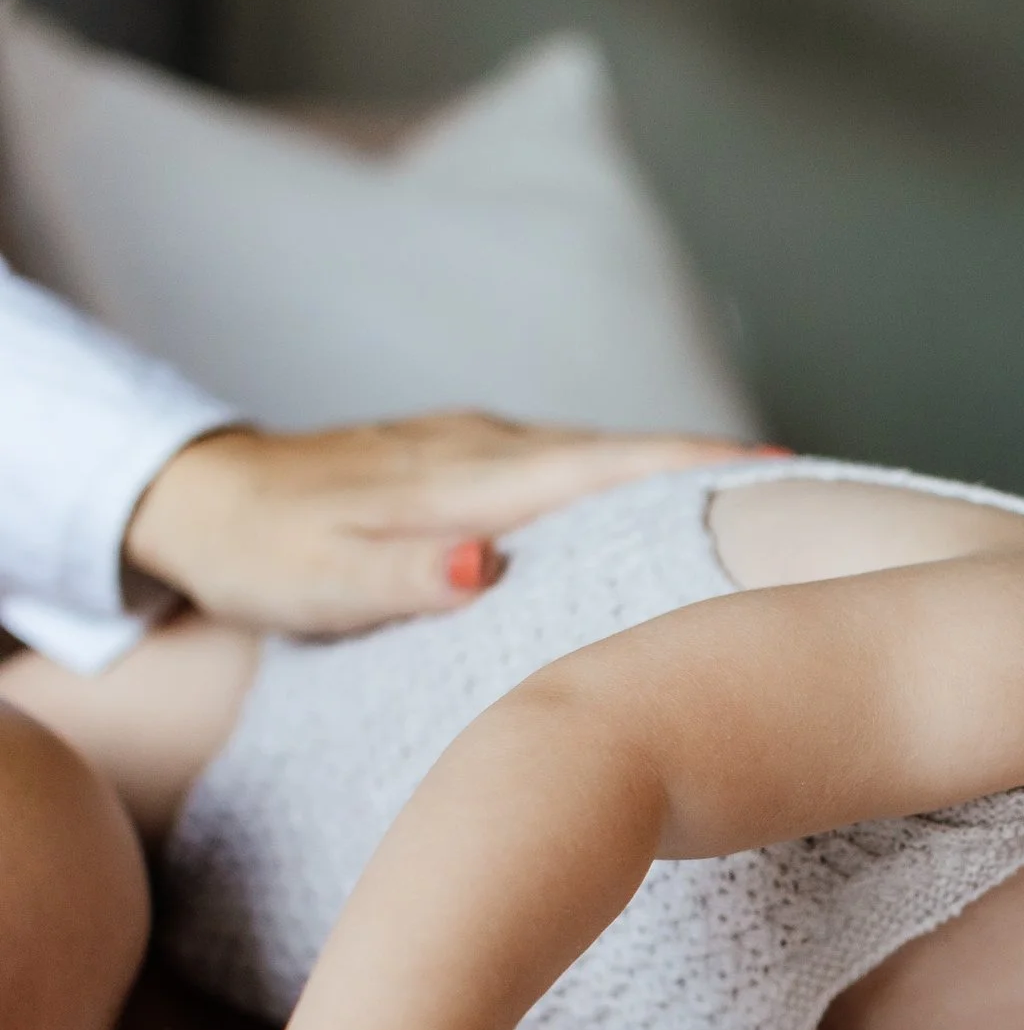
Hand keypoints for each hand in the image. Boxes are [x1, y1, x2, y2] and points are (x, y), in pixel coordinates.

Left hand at [125, 411, 768, 635]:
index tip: (782, 473)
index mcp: (471, 478)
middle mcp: (492, 448)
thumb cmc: (265, 552)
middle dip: (719, 467)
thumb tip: (486, 567)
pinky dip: (631, 482)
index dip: (693, 467)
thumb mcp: (319, 582)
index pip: (603, 467)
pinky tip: (661, 507)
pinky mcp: (473, 461)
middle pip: (627, 454)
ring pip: (604, 460)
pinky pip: (574, 469)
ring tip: (768, 502)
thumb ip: (403, 577)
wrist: (200, 497)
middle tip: (817, 494)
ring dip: (682, 474)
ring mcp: (484, 448)